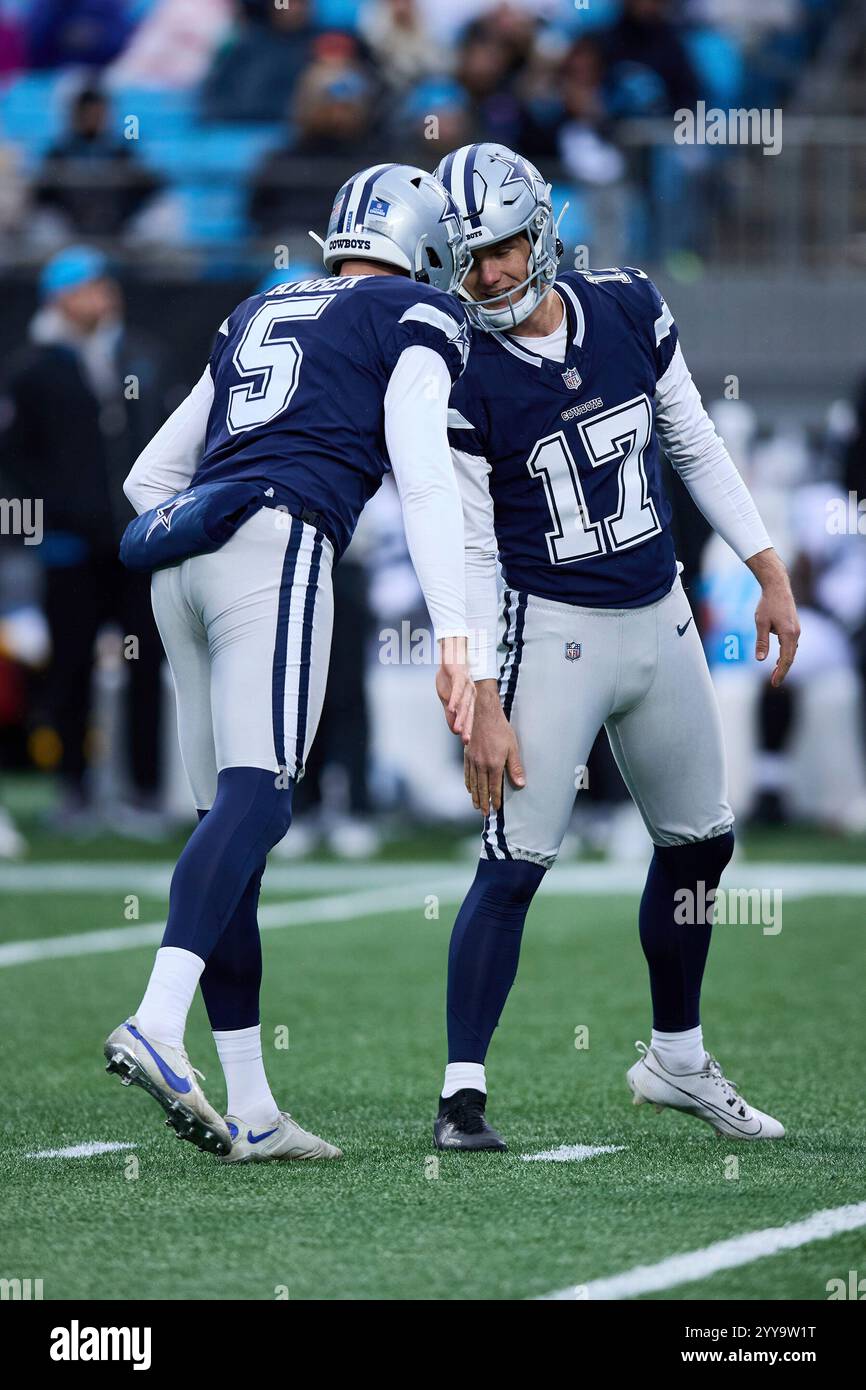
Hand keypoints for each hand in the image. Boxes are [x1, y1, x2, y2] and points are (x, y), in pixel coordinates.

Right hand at [436, 635, 474, 744]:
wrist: (450, 653)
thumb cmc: (449, 675)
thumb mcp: (446, 697)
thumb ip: (450, 712)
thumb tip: (453, 729)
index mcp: (467, 698)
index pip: (468, 717)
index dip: (468, 730)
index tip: (466, 744)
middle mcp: (470, 692)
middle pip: (469, 712)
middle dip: (467, 727)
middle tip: (466, 741)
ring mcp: (466, 684)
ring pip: (464, 703)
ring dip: (460, 716)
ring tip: (457, 729)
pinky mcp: (459, 675)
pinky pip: (458, 689)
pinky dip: (454, 699)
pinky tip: (451, 708)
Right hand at [464, 680, 525, 812]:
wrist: (484, 714)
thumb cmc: (501, 730)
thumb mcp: (513, 748)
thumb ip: (515, 767)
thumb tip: (520, 784)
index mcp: (494, 764)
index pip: (494, 787)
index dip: (495, 799)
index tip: (496, 809)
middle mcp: (481, 765)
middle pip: (481, 788)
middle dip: (483, 802)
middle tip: (484, 813)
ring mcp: (472, 760)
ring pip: (473, 783)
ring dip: (475, 796)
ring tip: (476, 805)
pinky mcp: (467, 754)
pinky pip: (467, 773)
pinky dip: (468, 783)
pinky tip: (469, 789)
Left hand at [747, 548, 800, 686]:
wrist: (778, 586)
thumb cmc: (768, 604)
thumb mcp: (760, 623)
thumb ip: (762, 642)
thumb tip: (761, 659)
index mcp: (788, 634)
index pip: (785, 659)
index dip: (780, 672)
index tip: (774, 683)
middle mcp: (796, 633)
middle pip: (790, 657)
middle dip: (782, 671)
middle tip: (774, 683)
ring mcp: (796, 630)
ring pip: (791, 651)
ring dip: (784, 663)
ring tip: (775, 674)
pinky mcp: (794, 626)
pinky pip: (791, 645)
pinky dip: (786, 654)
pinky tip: (778, 659)